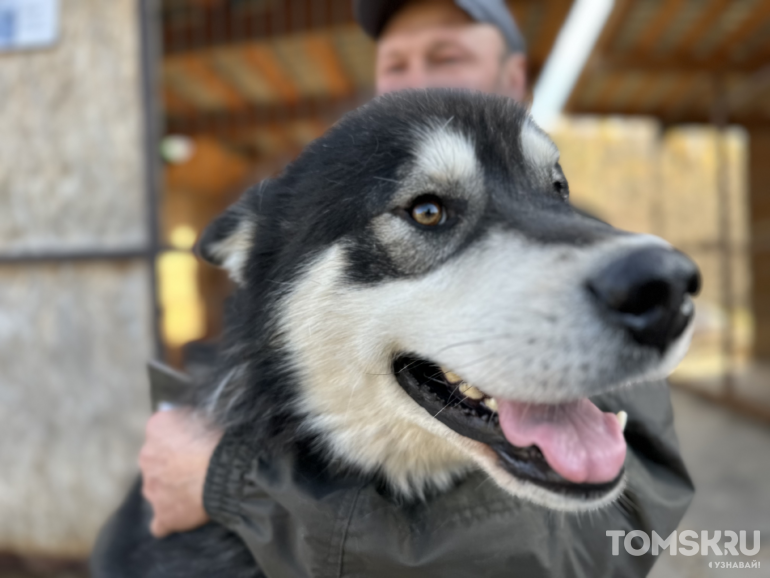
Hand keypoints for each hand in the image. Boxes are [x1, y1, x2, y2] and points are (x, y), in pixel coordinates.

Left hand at [139, 408, 222, 537]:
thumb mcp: (204, 414)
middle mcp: (146, 456)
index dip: (179, 437)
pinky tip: (183, 515)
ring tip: (195, 490)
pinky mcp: (162, 515)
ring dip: (169, 489)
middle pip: (155, 460)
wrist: (225, 472)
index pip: (163, 429)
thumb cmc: (219, 439)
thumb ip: (187, 419)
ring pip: (156, 488)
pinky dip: (169, 520)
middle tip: (196, 466)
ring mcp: (151, 488)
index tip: (195, 441)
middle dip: (171, 464)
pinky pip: (160, 523)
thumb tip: (187, 425)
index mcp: (157, 427)